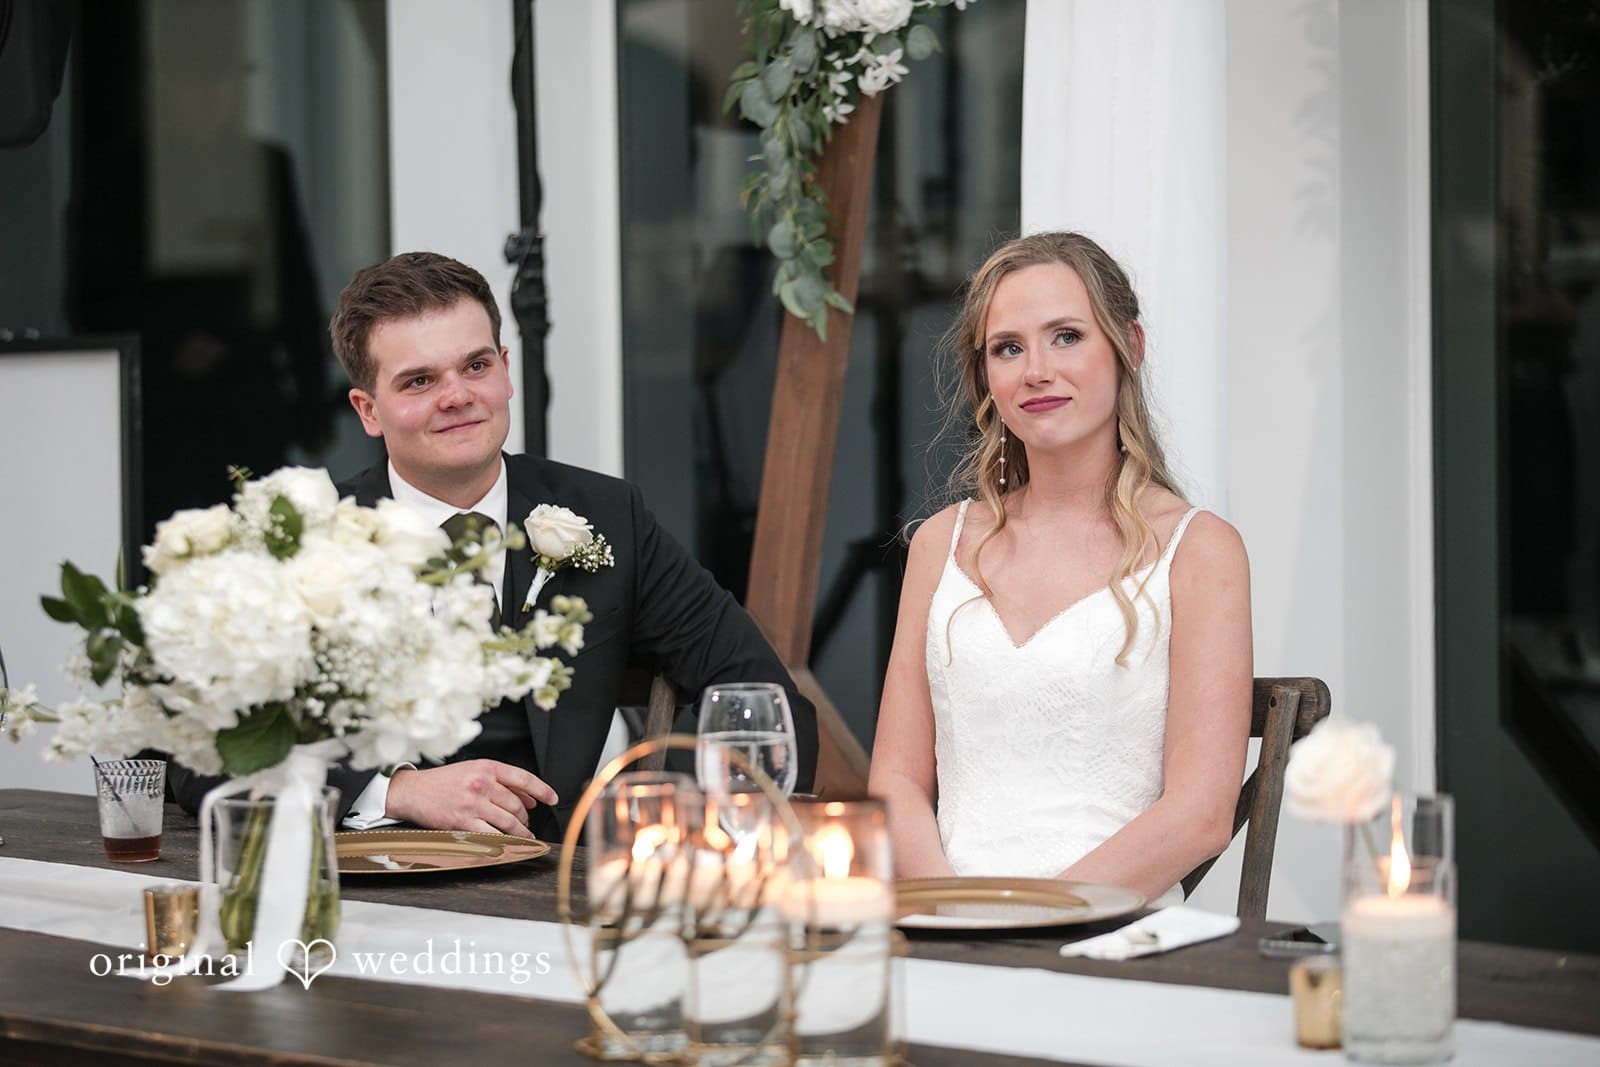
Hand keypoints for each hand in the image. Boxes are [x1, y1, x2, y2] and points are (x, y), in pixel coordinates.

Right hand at [384, 760, 558, 838]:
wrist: (413, 791)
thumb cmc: (444, 782)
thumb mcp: (474, 770)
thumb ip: (501, 782)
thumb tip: (530, 799)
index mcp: (487, 767)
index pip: (524, 778)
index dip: (543, 790)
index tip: (553, 799)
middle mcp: (482, 784)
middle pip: (517, 805)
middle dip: (526, 817)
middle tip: (527, 823)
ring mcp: (473, 804)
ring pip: (509, 822)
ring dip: (520, 832)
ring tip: (524, 836)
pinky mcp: (464, 822)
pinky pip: (492, 835)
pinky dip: (504, 841)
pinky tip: (508, 844)